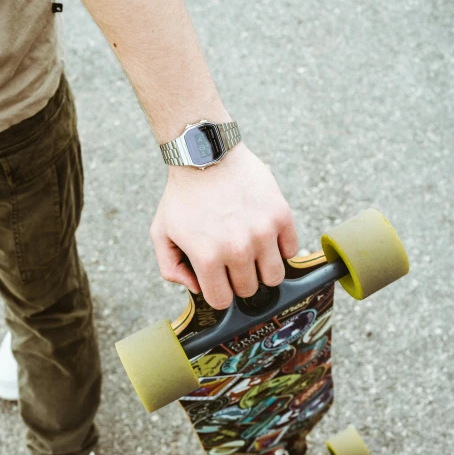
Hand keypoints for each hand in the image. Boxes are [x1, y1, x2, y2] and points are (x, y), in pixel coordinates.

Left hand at [150, 142, 298, 308]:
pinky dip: (280, 248)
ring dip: (263, 269)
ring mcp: (263, 232)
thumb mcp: (161, 232)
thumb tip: (197, 289)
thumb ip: (171, 268)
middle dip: (239, 280)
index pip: (222, 300)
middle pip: (250, 290)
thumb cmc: (182, 196)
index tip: (217, 278)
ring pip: (275, 277)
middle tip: (231, 260)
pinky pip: (292, 251)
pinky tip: (265, 235)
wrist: (206, 154)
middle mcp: (238, 249)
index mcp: (207, 257)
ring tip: (251, 252)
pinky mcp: (281, 215)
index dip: (218, 291)